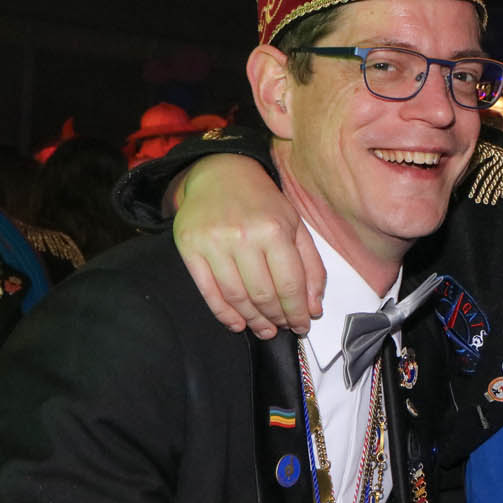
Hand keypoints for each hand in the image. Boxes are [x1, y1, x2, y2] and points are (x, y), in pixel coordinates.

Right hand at [171, 154, 324, 337]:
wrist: (220, 172)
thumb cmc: (263, 202)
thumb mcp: (295, 225)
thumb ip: (310, 266)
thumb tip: (313, 308)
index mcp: (274, 229)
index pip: (289, 283)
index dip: (297, 311)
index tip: (302, 325)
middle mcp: (242, 237)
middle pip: (262, 294)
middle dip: (276, 318)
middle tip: (283, 328)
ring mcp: (213, 243)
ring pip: (236, 297)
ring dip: (253, 320)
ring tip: (264, 329)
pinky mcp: (189, 248)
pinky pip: (208, 291)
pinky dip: (224, 314)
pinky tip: (237, 323)